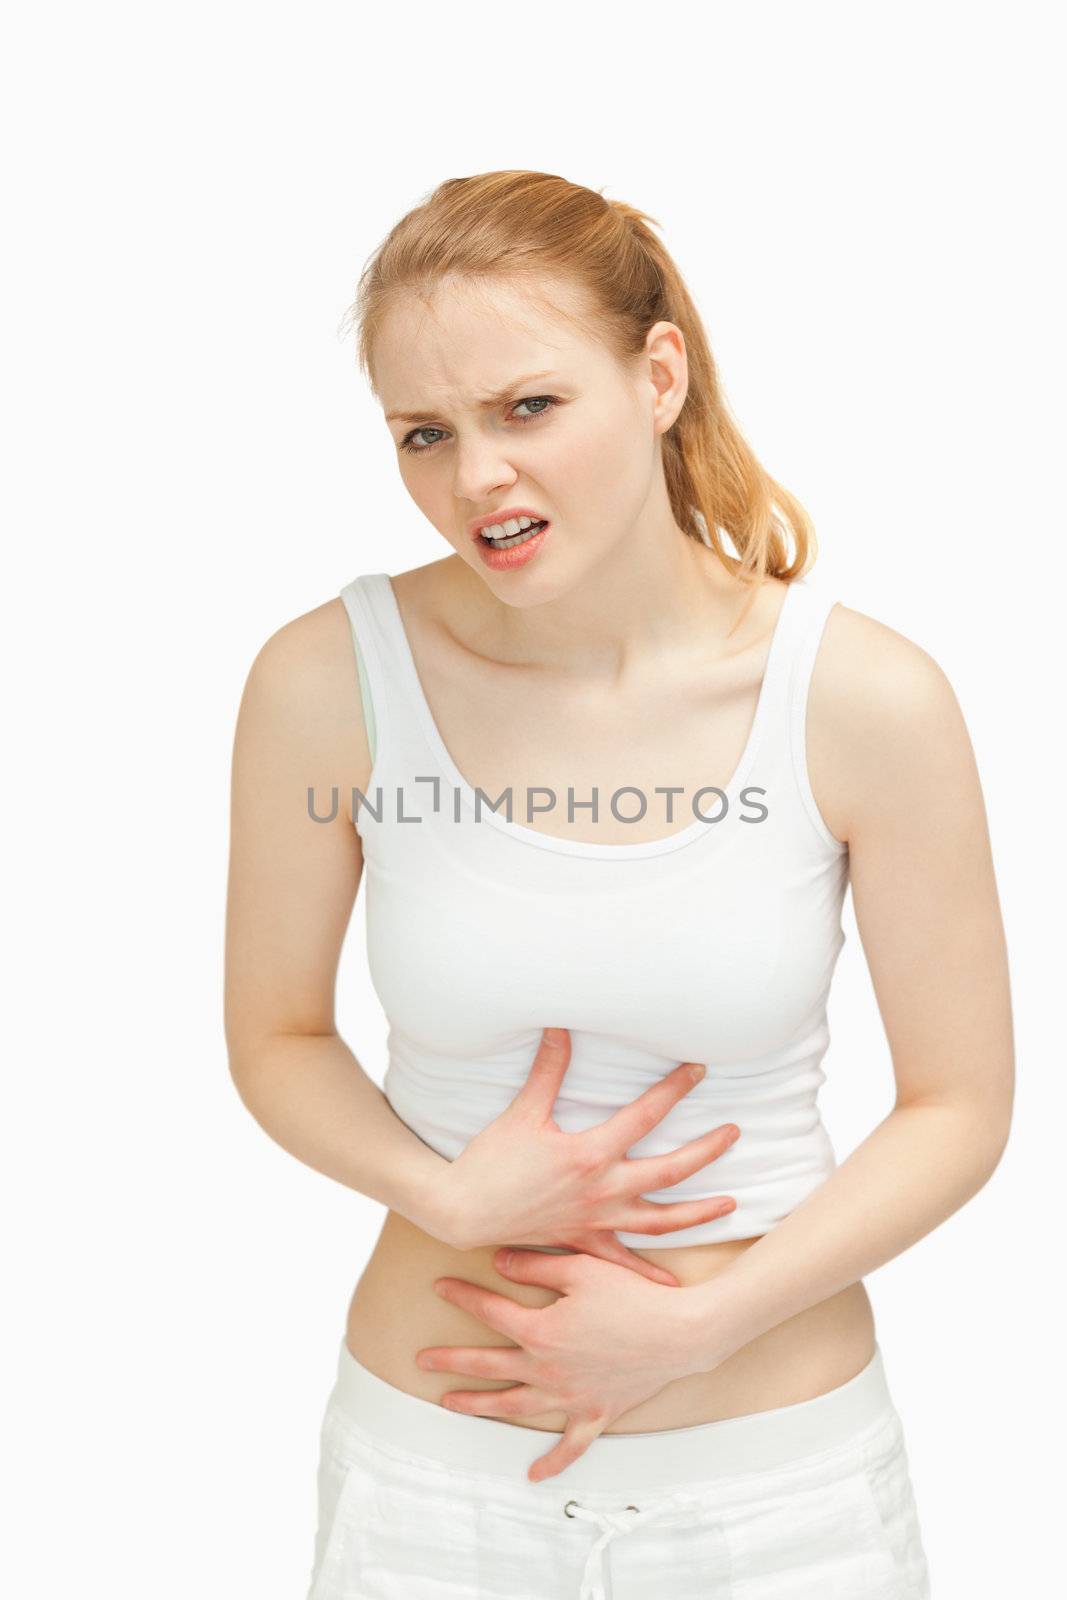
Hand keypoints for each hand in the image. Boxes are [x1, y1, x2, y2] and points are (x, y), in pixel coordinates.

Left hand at [421, 1248, 708, 1481]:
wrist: (680, 1332)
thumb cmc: (633, 1295)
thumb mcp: (582, 1268)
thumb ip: (536, 1267)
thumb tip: (498, 1262)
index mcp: (541, 1331)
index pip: (490, 1311)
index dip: (462, 1296)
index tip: (438, 1285)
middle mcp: (547, 1370)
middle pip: (490, 1365)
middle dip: (453, 1360)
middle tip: (422, 1359)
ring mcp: (570, 1397)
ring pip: (515, 1406)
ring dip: (480, 1405)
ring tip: (450, 1404)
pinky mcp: (596, 1414)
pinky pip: (569, 1445)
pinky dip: (551, 1461)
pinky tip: (532, 1473)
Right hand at [438, 1027, 740, 1287]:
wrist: (463, 1211)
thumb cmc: (492, 1160)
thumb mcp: (524, 1110)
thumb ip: (548, 1068)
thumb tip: (559, 1024)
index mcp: (591, 1153)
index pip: (645, 1115)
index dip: (675, 1089)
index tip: (699, 1069)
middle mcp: (603, 1189)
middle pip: (670, 1170)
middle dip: (707, 1151)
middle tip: (734, 1133)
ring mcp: (597, 1220)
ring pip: (661, 1220)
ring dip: (698, 1213)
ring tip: (730, 1205)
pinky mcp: (584, 1241)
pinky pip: (624, 1261)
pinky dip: (649, 1273)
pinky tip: (673, 1285)